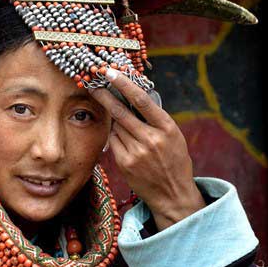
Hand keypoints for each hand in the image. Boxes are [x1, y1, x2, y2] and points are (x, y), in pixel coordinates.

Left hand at [89, 68, 205, 230]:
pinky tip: (123, 140)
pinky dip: (114, 136)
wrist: (173, 194)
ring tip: (122, 123)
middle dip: (105, 96)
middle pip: (121, 112)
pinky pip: (113, 142)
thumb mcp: (173, 136)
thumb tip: (132, 97)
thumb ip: (155, 119)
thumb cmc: (174, 161)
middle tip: (93, 82)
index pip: (141, 100)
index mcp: (166, 128)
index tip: (110, 72)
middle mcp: (151, 139)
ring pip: (116, 127)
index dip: (123, 84)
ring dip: (114, 120)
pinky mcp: (125, 163)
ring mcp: (136, 152)